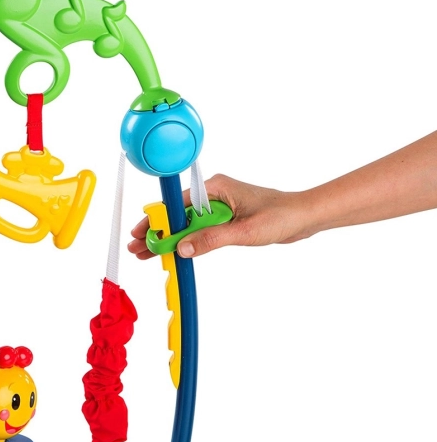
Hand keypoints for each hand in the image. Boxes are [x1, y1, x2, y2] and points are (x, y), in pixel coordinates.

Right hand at [127, 174, 312, 258]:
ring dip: (170, 239)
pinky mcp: (225, 219)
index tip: (142, 234)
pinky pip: (201, 230)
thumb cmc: (281, 215)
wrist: (304, 217)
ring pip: (187, 224)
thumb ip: (212, 239)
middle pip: (178, 215)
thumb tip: (182, 248)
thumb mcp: (245, 230)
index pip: (177, 204)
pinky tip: (174, 251)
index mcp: (215, 188)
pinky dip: (187, 241)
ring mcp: (219, 207)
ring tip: (148, 253)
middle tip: (138, 248)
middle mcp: (214, 195)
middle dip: (158, 232)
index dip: (158, 221)